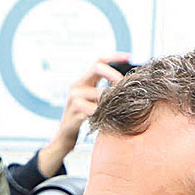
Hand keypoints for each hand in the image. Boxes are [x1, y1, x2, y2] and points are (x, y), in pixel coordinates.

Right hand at [35, 55, 128, 176]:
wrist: (65, 137)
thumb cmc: (84, 118)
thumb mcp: (94, 101)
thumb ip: (105, 91)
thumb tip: (128, 85)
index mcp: (82, 81)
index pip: (98, 61)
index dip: (114, 57)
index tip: (129, 57)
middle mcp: (76, 86)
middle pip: (97, 67)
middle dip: (114, 73)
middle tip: (125, 84)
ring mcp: (73, 100)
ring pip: (99, 92)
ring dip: (113, 99)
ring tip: (122, 106)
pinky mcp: (74, 115)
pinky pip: (94, 111)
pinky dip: (105, 114)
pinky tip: (111, 118)